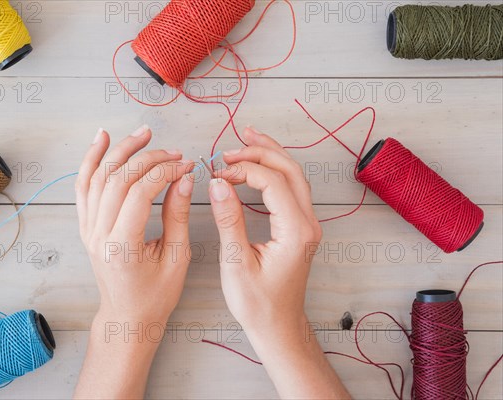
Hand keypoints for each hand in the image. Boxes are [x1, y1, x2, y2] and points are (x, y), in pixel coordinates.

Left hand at [75, 125, 194, 325]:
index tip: (186, 165)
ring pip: (98, 177)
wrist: (126, 317)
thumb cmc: (154, 296)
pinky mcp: (86, 226)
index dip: (165, 172)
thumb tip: (184, 178)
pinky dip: (91, 160)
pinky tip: (102, 141)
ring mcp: (88, 229)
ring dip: (120, 150)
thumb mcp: (176, 258)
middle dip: (148, 158)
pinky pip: (83, 186)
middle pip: (118, 179)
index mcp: (123, 245)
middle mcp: (99, 234)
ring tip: (142, 133)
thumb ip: (177, 215)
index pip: (141, 192)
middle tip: (172, 151)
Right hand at [210, 126, 320, 334]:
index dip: (244, 171)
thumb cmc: (258, 303)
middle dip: (260, 152)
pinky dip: (274, 170)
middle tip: (231, 148)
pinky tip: (258, 164)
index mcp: (295, 231)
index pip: (272, 182)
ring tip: (247, 138)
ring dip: (270, 154)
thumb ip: (229, 220)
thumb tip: (218, 184)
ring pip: (294, 175)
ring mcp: (307, 224)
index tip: (218, 173)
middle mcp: (307, 223)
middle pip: (290, 170)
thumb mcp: (236, 263)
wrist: (279, 325)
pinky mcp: (300, 227)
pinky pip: (292, 188)